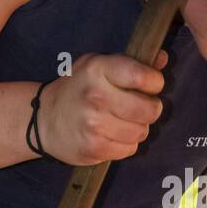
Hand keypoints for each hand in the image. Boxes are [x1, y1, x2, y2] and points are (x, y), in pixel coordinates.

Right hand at [38, 50, 167, 165]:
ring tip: (121, 122)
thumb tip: (163, 57)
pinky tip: (112, 135)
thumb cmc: (78, 90)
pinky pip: (129, 149)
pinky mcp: (93, 147)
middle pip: (149, 110)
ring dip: (137, 128)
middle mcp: (95, 96)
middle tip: (139, 107)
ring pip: (141, 132)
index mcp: (97, 69)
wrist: (43, 119)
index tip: (150, 85)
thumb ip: (132, 63)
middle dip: (150, 109)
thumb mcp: (98, 66)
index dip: (155, 82)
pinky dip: (126, 144)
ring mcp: (93, 124)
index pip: (143, 76)